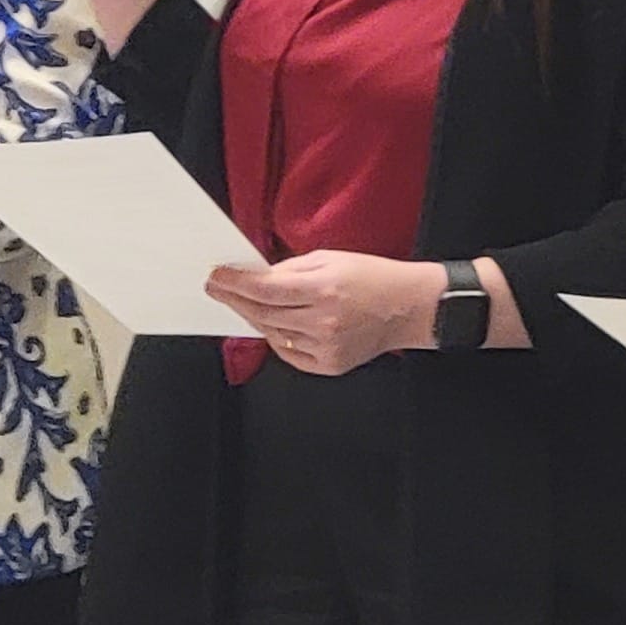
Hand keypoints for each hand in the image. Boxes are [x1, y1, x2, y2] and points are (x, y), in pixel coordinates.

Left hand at [206, 252, 440, 375]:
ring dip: (254, 318)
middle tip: (217, 289)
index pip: (265, 288)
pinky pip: (289, 353)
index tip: (216, 277)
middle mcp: (323, 321)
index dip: (235, 283)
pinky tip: (273, 324)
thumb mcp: (331, 258)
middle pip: (263, 313)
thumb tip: (258, 277)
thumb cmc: (373, 277)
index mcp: (323, 288)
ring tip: (244, 304)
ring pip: (272, 334)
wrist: (409, 308)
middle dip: (235, 299)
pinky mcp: (330, 365)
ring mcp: (326, 346)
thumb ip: (291, 268)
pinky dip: (276, 338)